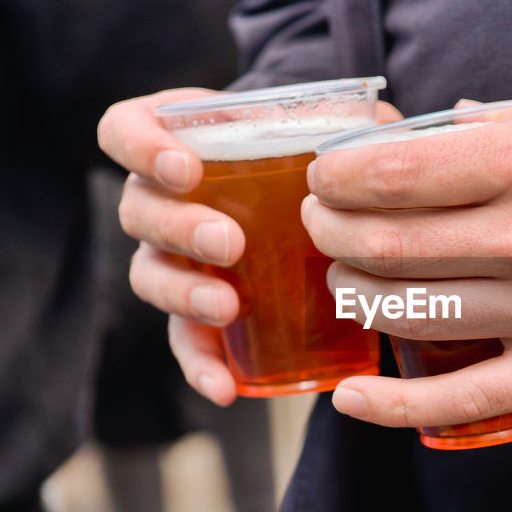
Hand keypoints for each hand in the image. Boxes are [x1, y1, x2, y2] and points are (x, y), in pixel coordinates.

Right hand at [96, 88, 404, 405]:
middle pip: (139, 210)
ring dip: (184, 294)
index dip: (141, 147)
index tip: (184, 168)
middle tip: (229, 243)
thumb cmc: (313, 152)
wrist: (320, 207)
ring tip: (229, 307)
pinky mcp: (194, 309)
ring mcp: (171, 257)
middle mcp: (160, 197)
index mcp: (178, 138)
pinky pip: (184, 340)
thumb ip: (351, 123)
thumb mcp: (332, 129)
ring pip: (150, 275)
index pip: (125, 131)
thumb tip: (386, 128)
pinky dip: (200, 365)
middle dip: (179, 228)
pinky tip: (225, 388)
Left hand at [303, 94, 511, 428]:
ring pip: (410, 313)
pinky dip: (396, 406)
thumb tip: (451, 126)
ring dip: (354, 295)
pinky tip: (352, 398)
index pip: (399, 172)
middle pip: (387, 243)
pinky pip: (465, 401)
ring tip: (346, 278)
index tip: (327, 174)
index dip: (340, 175)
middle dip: (331, 231)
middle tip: (322, 221)